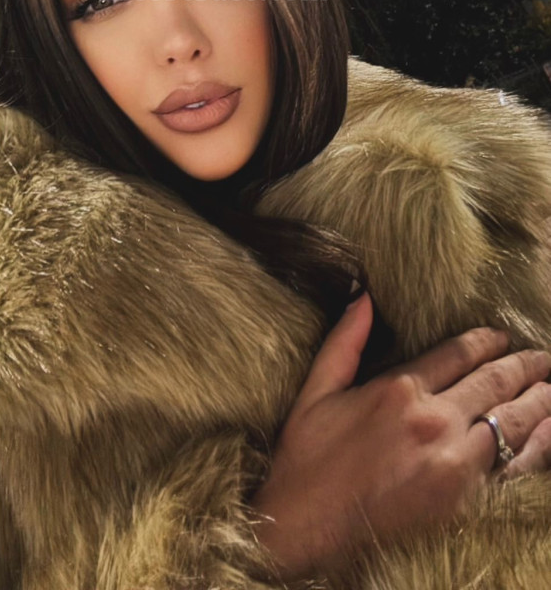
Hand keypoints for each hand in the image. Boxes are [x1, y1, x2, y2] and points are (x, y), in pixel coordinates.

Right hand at [248, 293, 550, 583]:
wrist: (303, 533)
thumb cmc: (304, 464)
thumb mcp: (315, 392)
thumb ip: (345, 341)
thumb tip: (364, 296)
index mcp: (398, 390)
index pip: (458, 352)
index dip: (486, 340)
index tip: (502, 336)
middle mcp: (433, 421)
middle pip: (493, 382)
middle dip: (523, 365)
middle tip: (541, 357)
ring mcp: (454, 464)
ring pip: (511, 419)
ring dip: (538, 399)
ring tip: (550, 386)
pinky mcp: (465, 503)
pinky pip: (514, 468)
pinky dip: (537, 446)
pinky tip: (548, 432)